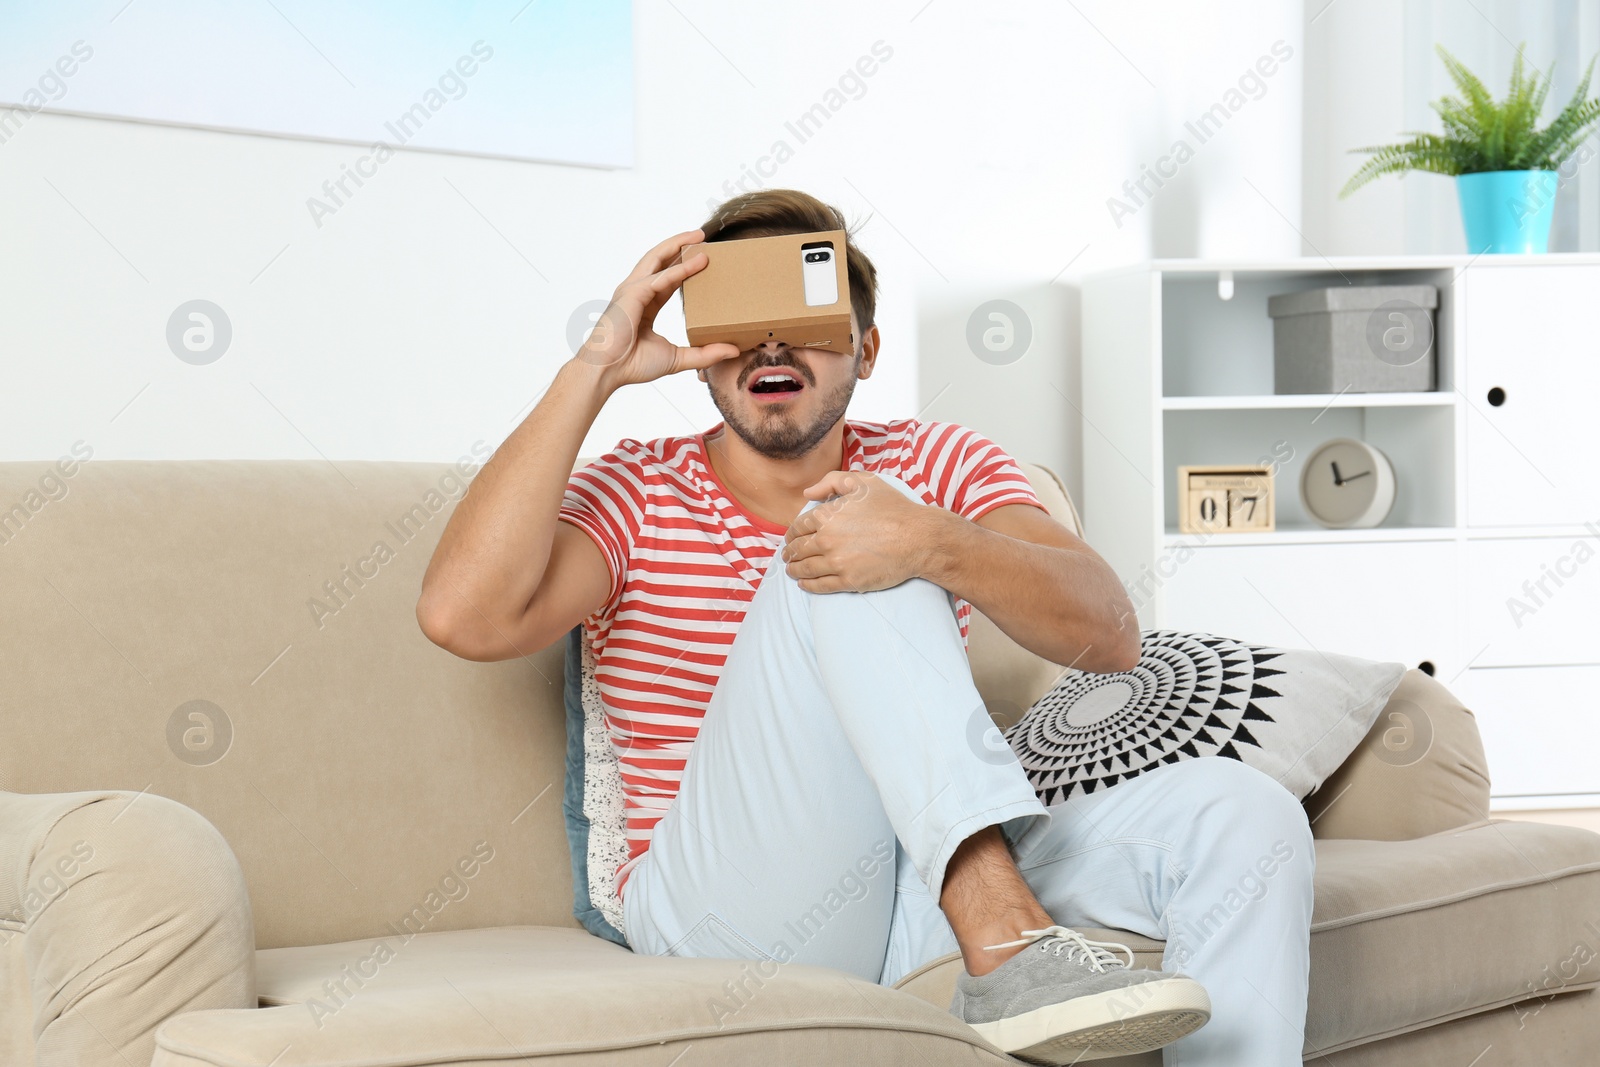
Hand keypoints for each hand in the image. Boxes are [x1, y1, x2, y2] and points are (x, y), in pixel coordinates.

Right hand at [578, 229, 740, 391]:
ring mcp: (632, 290)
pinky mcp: (632, 294)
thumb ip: (704, 354)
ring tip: (700, 237)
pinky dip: (680, 269)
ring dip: (679, 245)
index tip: (703, 257)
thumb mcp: (677, 358)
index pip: (666, 278)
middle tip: (703, 237)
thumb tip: (733, 350)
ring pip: (657, 259)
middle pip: (659, 260)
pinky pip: (660, 277)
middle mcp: (636, 292)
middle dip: (680, 245)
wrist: (607, 371)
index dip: (683, 265)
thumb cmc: (632, 364)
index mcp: (644, 305)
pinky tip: (698, 262)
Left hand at [780, 471, 934, 592]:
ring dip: (794, 569)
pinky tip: (803, 583)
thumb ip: (832, 481)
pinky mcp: (848, 581)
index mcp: (827, 515)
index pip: (798, 526)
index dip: (792, 534)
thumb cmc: (893, 508)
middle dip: (790, 552)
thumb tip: (808, 493)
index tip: (791, 538)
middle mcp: (827, 539)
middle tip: (788, 556)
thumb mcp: (863, 482)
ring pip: (805, 568)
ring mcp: (836, 562)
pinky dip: (807, 585)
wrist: (917, 538)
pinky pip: (819, 585)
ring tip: (791, 570)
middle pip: (798, 549)